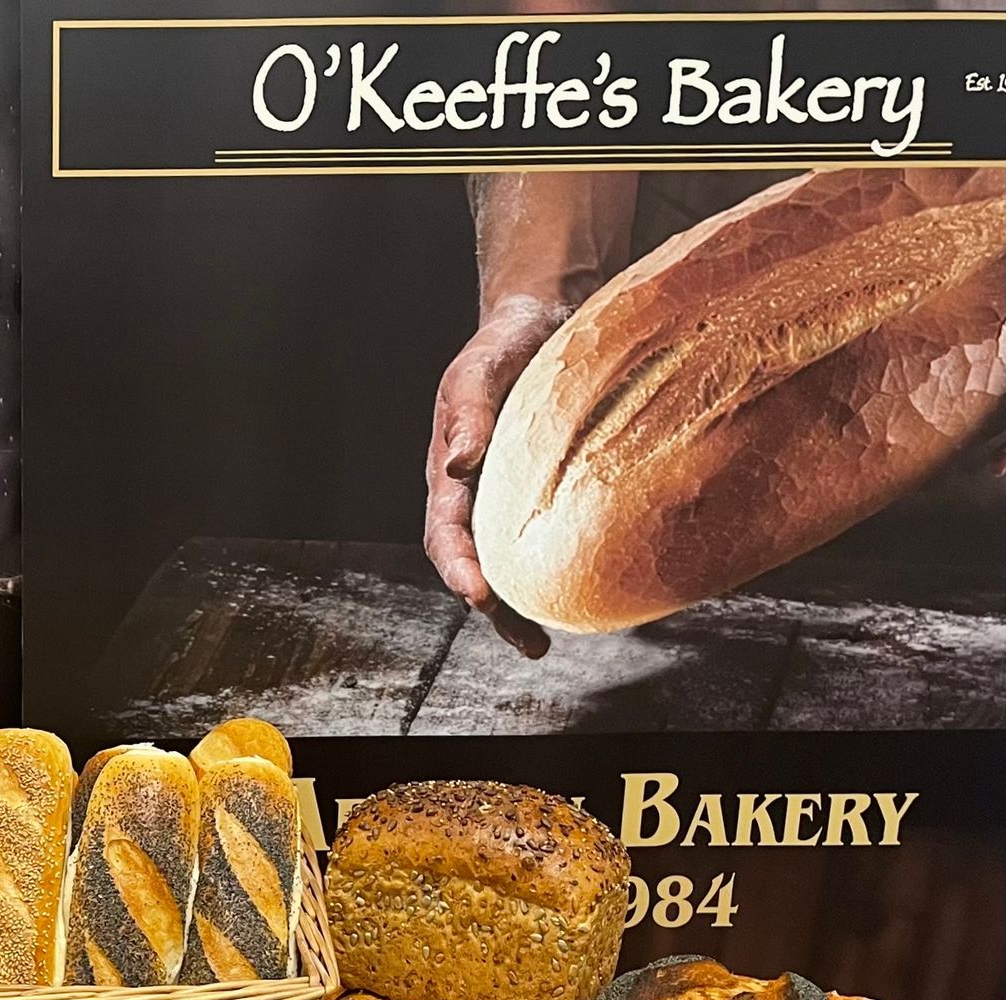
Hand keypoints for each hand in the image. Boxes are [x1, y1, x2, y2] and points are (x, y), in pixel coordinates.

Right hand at [423, 294, 568, 657]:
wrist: (541, 325)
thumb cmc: (503, 346)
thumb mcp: (478, 369)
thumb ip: (467, 412)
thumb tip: (459, 461)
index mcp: (450, 477)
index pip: (446, 533)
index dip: (459, 567)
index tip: (478, 595)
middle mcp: (475, 502)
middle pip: (474, 567)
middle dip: (493, 608)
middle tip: (525, 638)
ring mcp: (508, 506)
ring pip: (507, 567)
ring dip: (519, 610)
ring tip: (541, 644)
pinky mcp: (543, 502)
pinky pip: (544, 547)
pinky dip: (555, 578)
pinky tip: (581, 599)